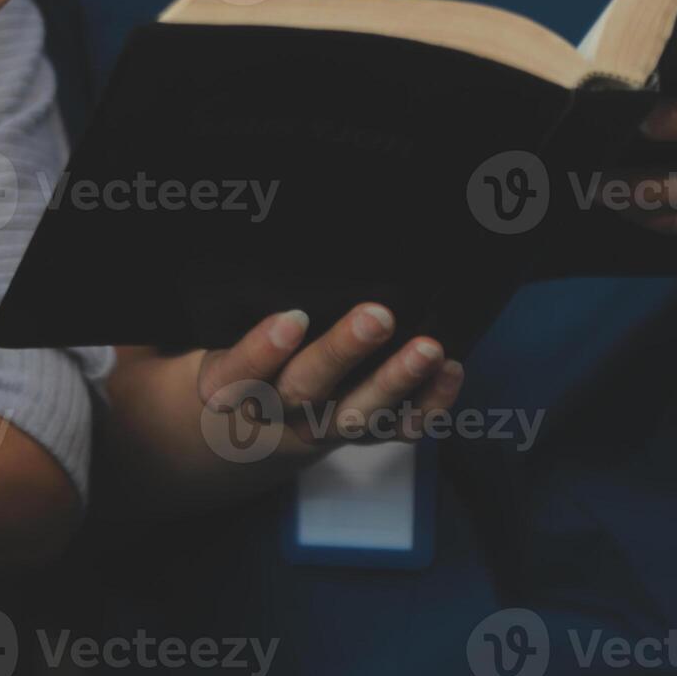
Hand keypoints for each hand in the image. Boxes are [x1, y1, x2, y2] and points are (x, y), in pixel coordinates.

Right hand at [199, 305, 463, 457]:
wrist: (266, 416)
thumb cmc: (251, 352)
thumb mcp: (225, 330)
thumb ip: (246, 304)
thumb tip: (288, 241)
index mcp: (232, 387)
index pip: (239, 376)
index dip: (262, 351)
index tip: (292, 317)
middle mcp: (279, 413)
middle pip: (305, 391)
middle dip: (343, 353)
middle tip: (378, 316)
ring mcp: (324, 428)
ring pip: (357, 415)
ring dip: (395, 382)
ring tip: (429, 349)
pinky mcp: (365, 434)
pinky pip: (399, 429)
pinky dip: (430, 405)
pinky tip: (451, 371)